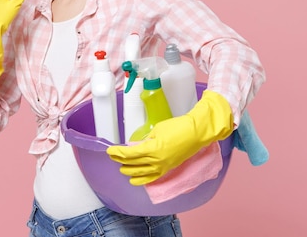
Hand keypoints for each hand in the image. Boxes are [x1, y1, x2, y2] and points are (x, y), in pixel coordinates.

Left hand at [107, 90, 233, 184]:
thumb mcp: (157, 130)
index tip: (110, 150)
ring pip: (141, 173)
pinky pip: (152, 178)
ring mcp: (163, 166)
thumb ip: (145, 140)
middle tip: (113, 156)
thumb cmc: (178, 127)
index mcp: (152, 149)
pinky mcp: (168, 169)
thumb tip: (137, 146)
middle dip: (120, 160)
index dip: (117, 152)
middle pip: (132, 163)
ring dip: (129, 171)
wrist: (196, 133)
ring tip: (122, 168)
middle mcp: (156, 160)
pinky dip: (142, 180)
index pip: (129, 153)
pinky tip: (135, 179)